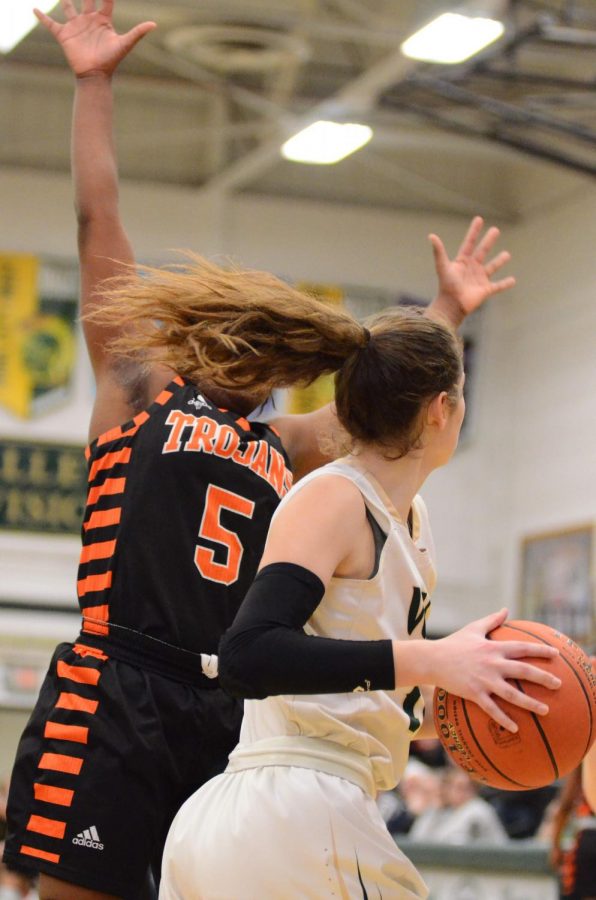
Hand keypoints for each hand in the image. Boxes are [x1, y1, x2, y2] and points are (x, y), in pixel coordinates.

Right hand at [34, 0, 155, 77]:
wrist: (95, 75)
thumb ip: (137, 32)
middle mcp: (89, 20)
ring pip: (68, 7)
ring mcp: (76, 26)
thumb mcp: (124, 44)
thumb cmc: (110, 61)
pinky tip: (34, 9)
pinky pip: (50, 23)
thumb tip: (154, 24)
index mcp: (103, 20)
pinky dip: (41, 16)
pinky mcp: (64, 34)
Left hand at [429, 216, 515, 325]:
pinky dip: (505, 284)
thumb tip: (431, 236)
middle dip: (489, 241)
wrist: (451, 306)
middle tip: (495, 230)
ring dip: (499, 261)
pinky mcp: (485, 290)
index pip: (469, 243)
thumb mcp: (443, 267)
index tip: (479, 219)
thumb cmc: (446, 286)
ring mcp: (479, 279)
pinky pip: (498, 286)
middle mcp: (471, 268)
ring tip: (507, 254)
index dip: (474, 231)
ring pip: (492, 267)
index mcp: (462, 262)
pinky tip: (513, 280)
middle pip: (482, 251)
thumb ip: (438, 252)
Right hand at [433, 608, 560, 732]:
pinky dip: (504, 718)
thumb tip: (506, 609)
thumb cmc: (453, 643)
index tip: (556, 655)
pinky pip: (492, 708)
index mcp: (493, 648)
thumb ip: (492, 620)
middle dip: (543, 678)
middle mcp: (492, 664)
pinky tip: (515, 728)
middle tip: (558, 685)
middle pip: (523, 671)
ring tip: (546, 711)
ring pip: (512, 694)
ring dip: (530, 703)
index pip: (522, 648)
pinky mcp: (474, 693)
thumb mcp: (473, 628)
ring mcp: (484, 680)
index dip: (541, 651)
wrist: (432, 659)